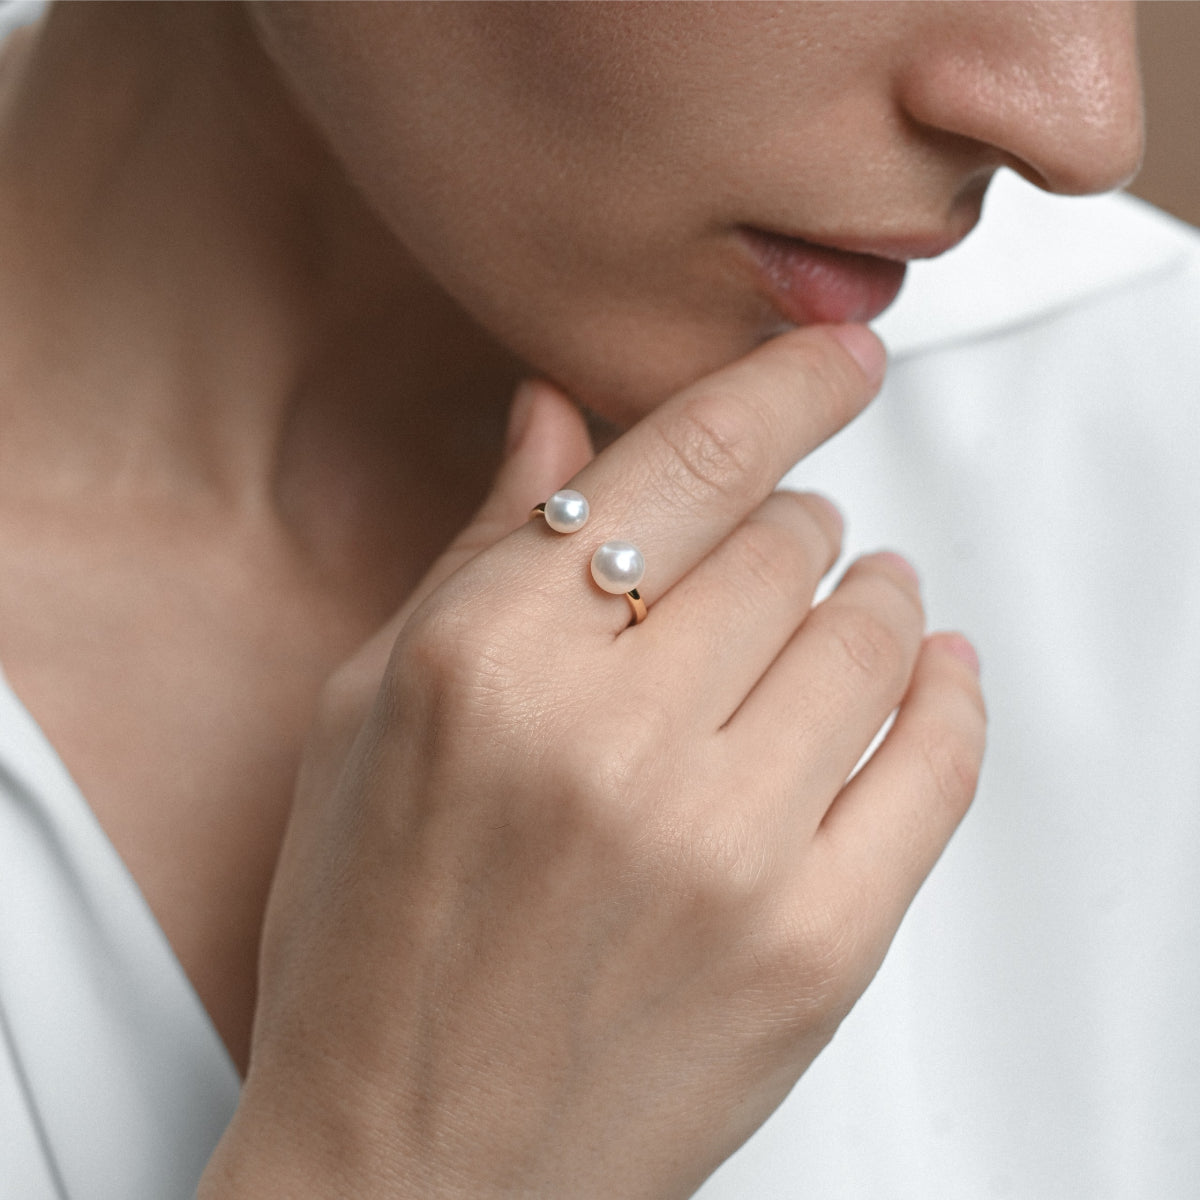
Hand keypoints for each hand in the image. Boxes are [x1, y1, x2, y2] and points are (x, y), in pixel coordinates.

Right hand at [200, 325, 985, 1198]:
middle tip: (780, 545)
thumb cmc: (370, 940)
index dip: (780, 385)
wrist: (410, 1161)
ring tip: (851, 607)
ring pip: (872, 630)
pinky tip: (930, 672)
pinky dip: (949, 693)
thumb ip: (478, 548)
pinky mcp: (812, 946)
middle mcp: (609, 741)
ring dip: (871, 597)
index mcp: (485, 663)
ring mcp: (725, 848)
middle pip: (787, 541)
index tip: (836, 360)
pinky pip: (938, 762)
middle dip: (792, 524)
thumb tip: (554, 414)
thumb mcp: (367, 715)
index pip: (684, 461)